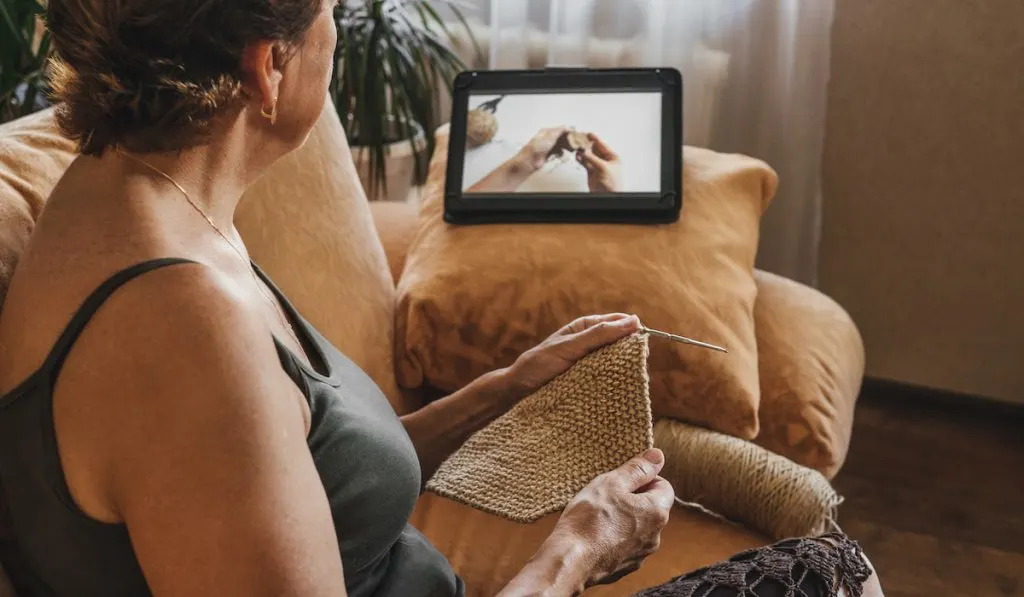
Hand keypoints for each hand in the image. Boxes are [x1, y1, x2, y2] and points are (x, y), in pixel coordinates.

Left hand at [502, 313, 641, 401]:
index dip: (634, 332)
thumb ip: (599, 334)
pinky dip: (613, 383)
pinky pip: (609, 379)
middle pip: (623, 343)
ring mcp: (592, 362)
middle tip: (631, 367)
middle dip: (630, 353)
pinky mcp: (590, 380)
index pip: (621, 322)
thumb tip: (634, 321)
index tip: (640, 347)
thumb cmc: (540, 363)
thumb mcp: (570, 347)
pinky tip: (616, 390)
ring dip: (622, 370)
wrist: (518, 390)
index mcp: (587, 327)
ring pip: (618, 363)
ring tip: (623, 380)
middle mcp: (592, 343)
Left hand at [516, 126, 570, 170]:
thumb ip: (561, 130)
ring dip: (566, 147)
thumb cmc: (537, 147)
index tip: (576, 134)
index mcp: (547, 131)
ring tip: (571, 149)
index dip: (569, 131)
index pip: (561, 129)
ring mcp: (548, 147)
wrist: (530, 160)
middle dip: (568, 140)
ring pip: (560, 145)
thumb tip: (569, 127)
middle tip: (575, 143)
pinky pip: (557, 153)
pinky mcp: (548, 155)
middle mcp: (548, 138)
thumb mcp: (551, 135)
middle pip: (561, 138)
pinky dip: (560, 153)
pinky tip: (561, 154)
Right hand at [554, 448, 674, 586]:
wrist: (570, 560)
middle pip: (651, 507)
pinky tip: (595, 533)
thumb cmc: (589, 518)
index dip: (644, 478)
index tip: (622, 479)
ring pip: (638, 527)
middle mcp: (655, 536)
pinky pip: (626, 545)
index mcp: (656, 512)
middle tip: (607, 494)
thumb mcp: (611, 483)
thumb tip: (658, 456)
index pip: (664, 486)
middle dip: (633, 498)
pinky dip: (615, 537)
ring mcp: (641, 554)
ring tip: (598, 515)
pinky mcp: (626, 566)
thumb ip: (637, 469)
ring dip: (624, 518)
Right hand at [577, 133, 621, 192]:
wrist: (608, 197)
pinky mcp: (591, 172)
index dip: (594, 139)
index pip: (602, 145)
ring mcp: (597, 166)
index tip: (588, 134)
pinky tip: (577, 156)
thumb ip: (592, 158)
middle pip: (594, 149)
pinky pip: (585, 163)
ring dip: (582, 152)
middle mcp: (605, 161)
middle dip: (586, 145)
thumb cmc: (613, 184)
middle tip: (578, 139)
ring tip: (576, 147)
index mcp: (612, 157)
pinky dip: (581, 159)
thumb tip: (584, 150)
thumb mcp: (603, 168)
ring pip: (588, 156)